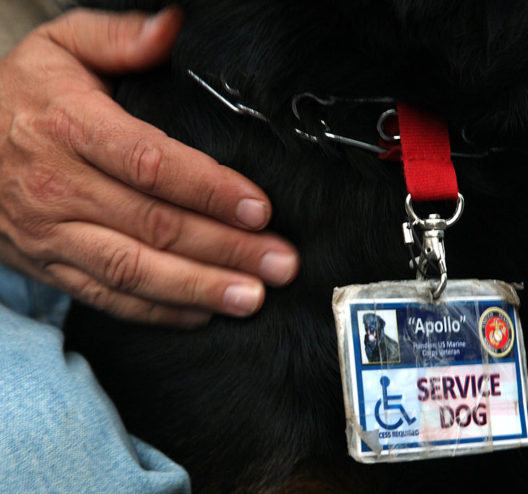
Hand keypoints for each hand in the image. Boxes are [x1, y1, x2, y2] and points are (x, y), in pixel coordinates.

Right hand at [0, 8, 298, 325]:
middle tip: (279, 263)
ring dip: (200, 288)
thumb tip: (175, 29)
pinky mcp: (52, 266)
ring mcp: (54, 234)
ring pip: (135, 270)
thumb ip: (118, 37)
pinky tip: (204, 311)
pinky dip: (159, 310)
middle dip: (226, 248)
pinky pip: (109, 297)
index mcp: (69, 127)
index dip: (209, 189)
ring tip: (253, 297)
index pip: (150, 164)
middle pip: (155, 225)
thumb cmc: (21, 96)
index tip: (259, 208)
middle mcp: (59, 187)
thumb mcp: (60, 47)